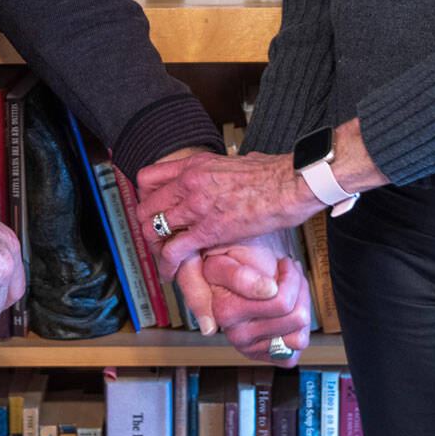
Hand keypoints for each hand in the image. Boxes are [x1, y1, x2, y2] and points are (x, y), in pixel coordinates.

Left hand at [137, 151, 315, 276]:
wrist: (289, 184)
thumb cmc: (271, 173)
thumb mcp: (233, 162)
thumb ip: (219, 169)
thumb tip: (225, 171)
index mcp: (194, 165)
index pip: (148, 178)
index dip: (145, 198)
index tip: (151, 210)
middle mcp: (189, 182)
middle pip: (146, 206)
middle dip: (147, 226)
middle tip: (156, 239)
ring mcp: (196, 206)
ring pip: (153, 229)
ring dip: (155, 247)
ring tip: (161, 257)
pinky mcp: (208, 230)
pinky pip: (174, 250)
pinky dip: (167, 265)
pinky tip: (170, 273)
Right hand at [204, 233, 312, 364]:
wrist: (232, 278)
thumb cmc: (232, 266)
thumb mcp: (224, 261)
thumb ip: (239, 275)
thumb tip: (269, 291)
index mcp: (227, 312)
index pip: (281, 303)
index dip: (290, 277)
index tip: (285, 263)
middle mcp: (237, 336)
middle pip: (296, 317)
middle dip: (298, 288)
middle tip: (290, 273)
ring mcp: (253, 349)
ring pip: (301, 335)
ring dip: (302, 306)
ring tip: (292, 288)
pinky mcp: (266, 356)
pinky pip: (298, 347)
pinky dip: (301, 327)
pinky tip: (290, 308)